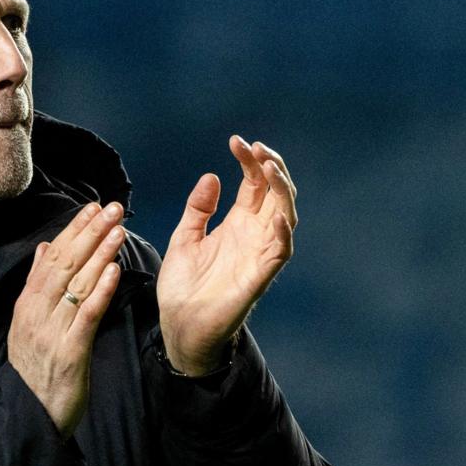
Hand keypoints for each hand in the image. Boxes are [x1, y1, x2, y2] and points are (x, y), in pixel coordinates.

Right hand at [8, 201, 125, 438]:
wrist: (30, 415)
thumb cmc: (35, 370)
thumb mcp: (28, 324)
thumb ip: (37, 285)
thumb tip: (45, 248)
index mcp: (28, 304)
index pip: (51, 258)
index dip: (73, 231)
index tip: (93, 207)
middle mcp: (37, 313)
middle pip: (64, 264)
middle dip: (89, 233)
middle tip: (112, 208)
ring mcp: (52, 331)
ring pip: (77, 284)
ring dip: (99, 253)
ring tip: (118, 229)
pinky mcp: (69, 352)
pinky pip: (86, 315)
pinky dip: (99, 290)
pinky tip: (113, 270)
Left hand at [157, 136, 296, 375]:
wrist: (179, 325)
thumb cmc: (183, 286)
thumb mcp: (184, 237)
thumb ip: (198, 209)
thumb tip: (212, 176)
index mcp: (237, 223)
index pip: (254, 183)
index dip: (250, 160)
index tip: (236, 141)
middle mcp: (254, 234)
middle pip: (276, 193)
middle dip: (271, 167)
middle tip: (257, 148)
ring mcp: (260, 253)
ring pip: (286, 215)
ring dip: (282, 191)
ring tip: (270, 168)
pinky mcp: (260, 275)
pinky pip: (281, 251)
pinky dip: (283, 232)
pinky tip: (277, 216)